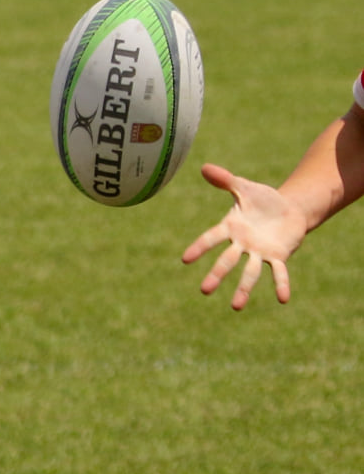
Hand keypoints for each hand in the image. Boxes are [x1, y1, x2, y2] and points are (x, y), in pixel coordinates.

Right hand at [182, 163, 309, 308]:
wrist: (289, 210)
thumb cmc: (263, 199)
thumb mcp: (246, 187)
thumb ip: (226, 180)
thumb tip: (204, 167)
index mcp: (231, 227)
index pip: (212, 238)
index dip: (199, 248)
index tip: (185, 259)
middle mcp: (242, 243)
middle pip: (227, 261)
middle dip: (217, 275)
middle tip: (204, 290)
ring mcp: (259, 252)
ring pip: (249, 272)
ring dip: (243, 289)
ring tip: (236, 307)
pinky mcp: (278, 256)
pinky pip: (279, 272)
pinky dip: (281, 285)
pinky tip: (283, 299)